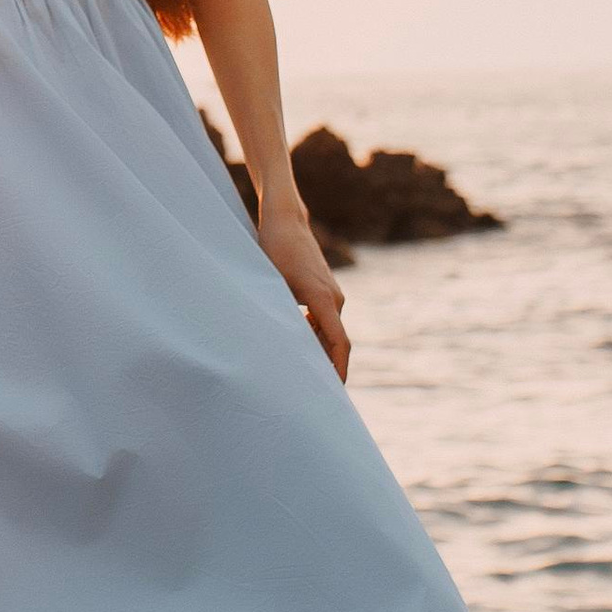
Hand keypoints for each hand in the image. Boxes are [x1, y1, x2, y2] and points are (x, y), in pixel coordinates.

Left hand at [259, 200, 349, 378]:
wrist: (285, 219)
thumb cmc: (274, 247)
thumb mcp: (271, 281)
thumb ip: (278, 310)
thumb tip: (278, 341)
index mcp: (322, 297)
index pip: (339, 341)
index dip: (339, 368)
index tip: (337, 390)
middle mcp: (333, 297)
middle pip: (335, 340)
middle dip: (328, 365)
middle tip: (316, 391)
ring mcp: (332, 292)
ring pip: (329, 330)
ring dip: (320, 348)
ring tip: (305, 371)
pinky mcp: (325, 288)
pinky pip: (325, 318)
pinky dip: (316, 333)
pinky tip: (300, 343)